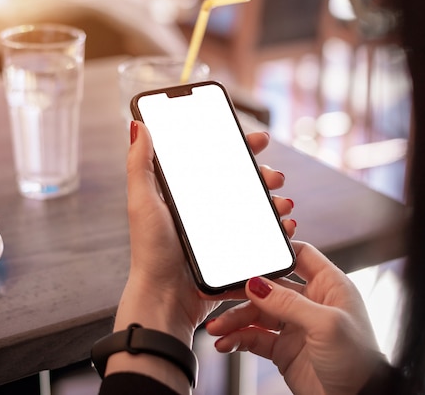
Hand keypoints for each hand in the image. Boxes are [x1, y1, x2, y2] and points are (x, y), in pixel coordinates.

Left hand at [106, 122, 295, 391]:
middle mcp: (204, 209)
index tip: (259, 140)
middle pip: (241, 182)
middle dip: (263, 174)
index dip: (238, 148)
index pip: (214, 161)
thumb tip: (139, 125)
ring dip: (274, 201)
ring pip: (255, 207)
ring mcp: (220, 231)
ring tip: (284, 204)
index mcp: (184, 194)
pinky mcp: (232, 252)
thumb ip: (140, 165)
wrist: (165, 299)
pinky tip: (285, 225)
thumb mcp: (143, 203)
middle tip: (276, 176)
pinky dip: (276, 227)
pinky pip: (260, 235)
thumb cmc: (150, 252)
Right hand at [206, 241, 382, 394]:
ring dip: (235, 319)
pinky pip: (255, 338)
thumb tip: (257, 283)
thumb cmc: (358, 360)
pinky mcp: (283, 349)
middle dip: (242, 289)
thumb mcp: (325, 325)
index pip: (300, 256)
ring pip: (257, 313)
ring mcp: (295, 326)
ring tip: (217, 328)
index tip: (247, 253)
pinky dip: (238, 339)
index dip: (275, 251)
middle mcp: (310, 302)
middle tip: (216, 292)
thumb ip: (288, 303)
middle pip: (270, 286)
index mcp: (329, 286)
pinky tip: (226, 343)